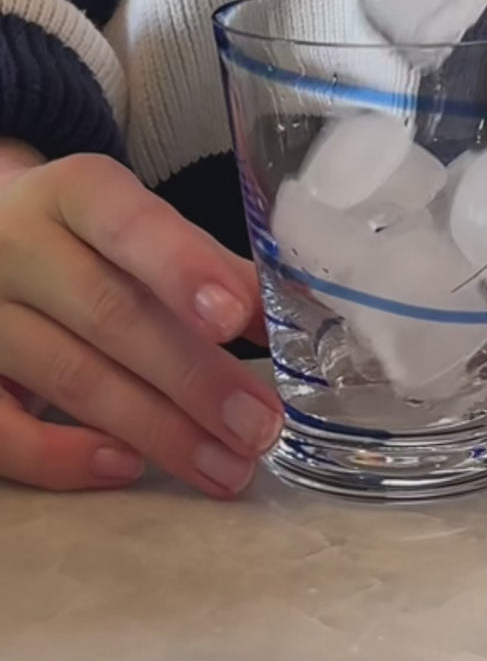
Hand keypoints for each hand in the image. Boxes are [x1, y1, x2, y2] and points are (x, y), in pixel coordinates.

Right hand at [0, 146, 281, 495]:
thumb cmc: (88, 239)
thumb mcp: (138, 226)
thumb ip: (206, 265)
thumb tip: (284, 318)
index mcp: (71, 191)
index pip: (126, 223)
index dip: (181, 268)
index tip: (235, 318)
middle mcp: (15, 244)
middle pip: (108, 312)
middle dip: (194, 376)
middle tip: (260, 423)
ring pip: (70, 377)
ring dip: (158, 430)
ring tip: (228, 465)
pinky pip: (3, 429)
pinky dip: (65, 457)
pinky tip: (129, 469)